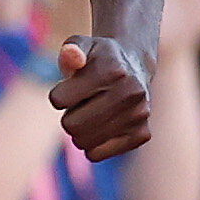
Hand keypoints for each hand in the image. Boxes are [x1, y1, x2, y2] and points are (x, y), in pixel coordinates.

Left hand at [45, 29, 155, 161]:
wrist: (135, 67)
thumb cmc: (97, 59)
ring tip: (91, 114)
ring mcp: (139, 114)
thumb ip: (71, 49)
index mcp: (112, 70)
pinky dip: (92, 146)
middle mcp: (131, 92)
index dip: (58, 96)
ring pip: (82, 142)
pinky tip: (101, 128)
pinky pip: (97, 154)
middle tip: (81, 105)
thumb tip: (71, 55)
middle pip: (70, 125)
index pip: (58, 100)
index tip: (70, 88)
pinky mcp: (142, 134)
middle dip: (67, 116)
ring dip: (78, 131)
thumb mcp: (82, 45)